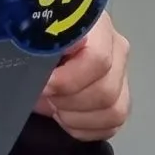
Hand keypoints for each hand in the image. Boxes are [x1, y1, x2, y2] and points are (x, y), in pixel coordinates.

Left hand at [35, 13, 129, 140]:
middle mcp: (116, 49)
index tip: (44, 86)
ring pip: (113, 111)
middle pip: (106, 91)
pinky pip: (112, 125)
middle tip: (46, 96)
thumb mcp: (32, 37)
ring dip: (76, 116)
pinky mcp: (120, 99)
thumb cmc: (34, 39)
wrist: (40, 47)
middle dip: (68, 101)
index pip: (97, 59)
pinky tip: (65, 116)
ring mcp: (122, 75)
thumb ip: (42, 45)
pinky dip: (84, 127)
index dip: (68, 80)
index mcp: (96, 27)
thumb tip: (55, 63)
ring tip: (54, 105)